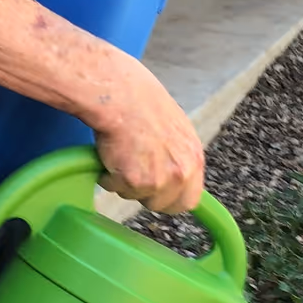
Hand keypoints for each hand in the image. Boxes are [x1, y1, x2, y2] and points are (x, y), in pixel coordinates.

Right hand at [88, 59, 206, 213]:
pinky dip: (108, 176)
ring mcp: (158, 180)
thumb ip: (179, 156)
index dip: (171, 199)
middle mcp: (180, 172)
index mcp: (194, 158)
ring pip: (136, 197)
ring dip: (126, 183)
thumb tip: (174, 172)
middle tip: (134, 175)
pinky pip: (115, 188)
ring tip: (122, 156)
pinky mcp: (133, 181)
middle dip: (147, 195)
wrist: (122, 96)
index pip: (190, 200)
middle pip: (163, 205)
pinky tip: (111, 154)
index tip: (160, 194)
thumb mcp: (176, 131)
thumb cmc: (143, 103)